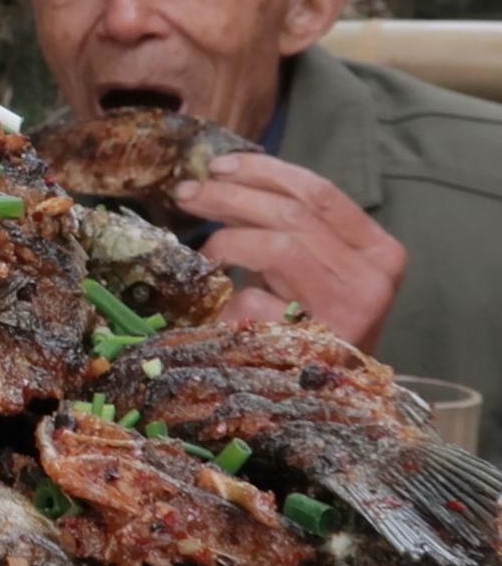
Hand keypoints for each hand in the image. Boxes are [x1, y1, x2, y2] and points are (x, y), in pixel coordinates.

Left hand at [172, 153, 405, 351]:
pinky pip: (255, 299)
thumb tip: (223, 180)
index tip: (220, 166)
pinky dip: (228, 293)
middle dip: (230, 195)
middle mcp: (373, 279)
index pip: (320, 193)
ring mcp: (348, 312)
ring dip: (224, 236)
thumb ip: (287, 227)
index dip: (265, 171)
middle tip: (185, 191)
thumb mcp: (312, 269)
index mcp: (379, 251)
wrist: (325, 399)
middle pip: (292, 214)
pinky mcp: (314, 343)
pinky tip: (216, 298)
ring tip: (197, 239)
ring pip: (277, 246)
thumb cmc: (313, 324)